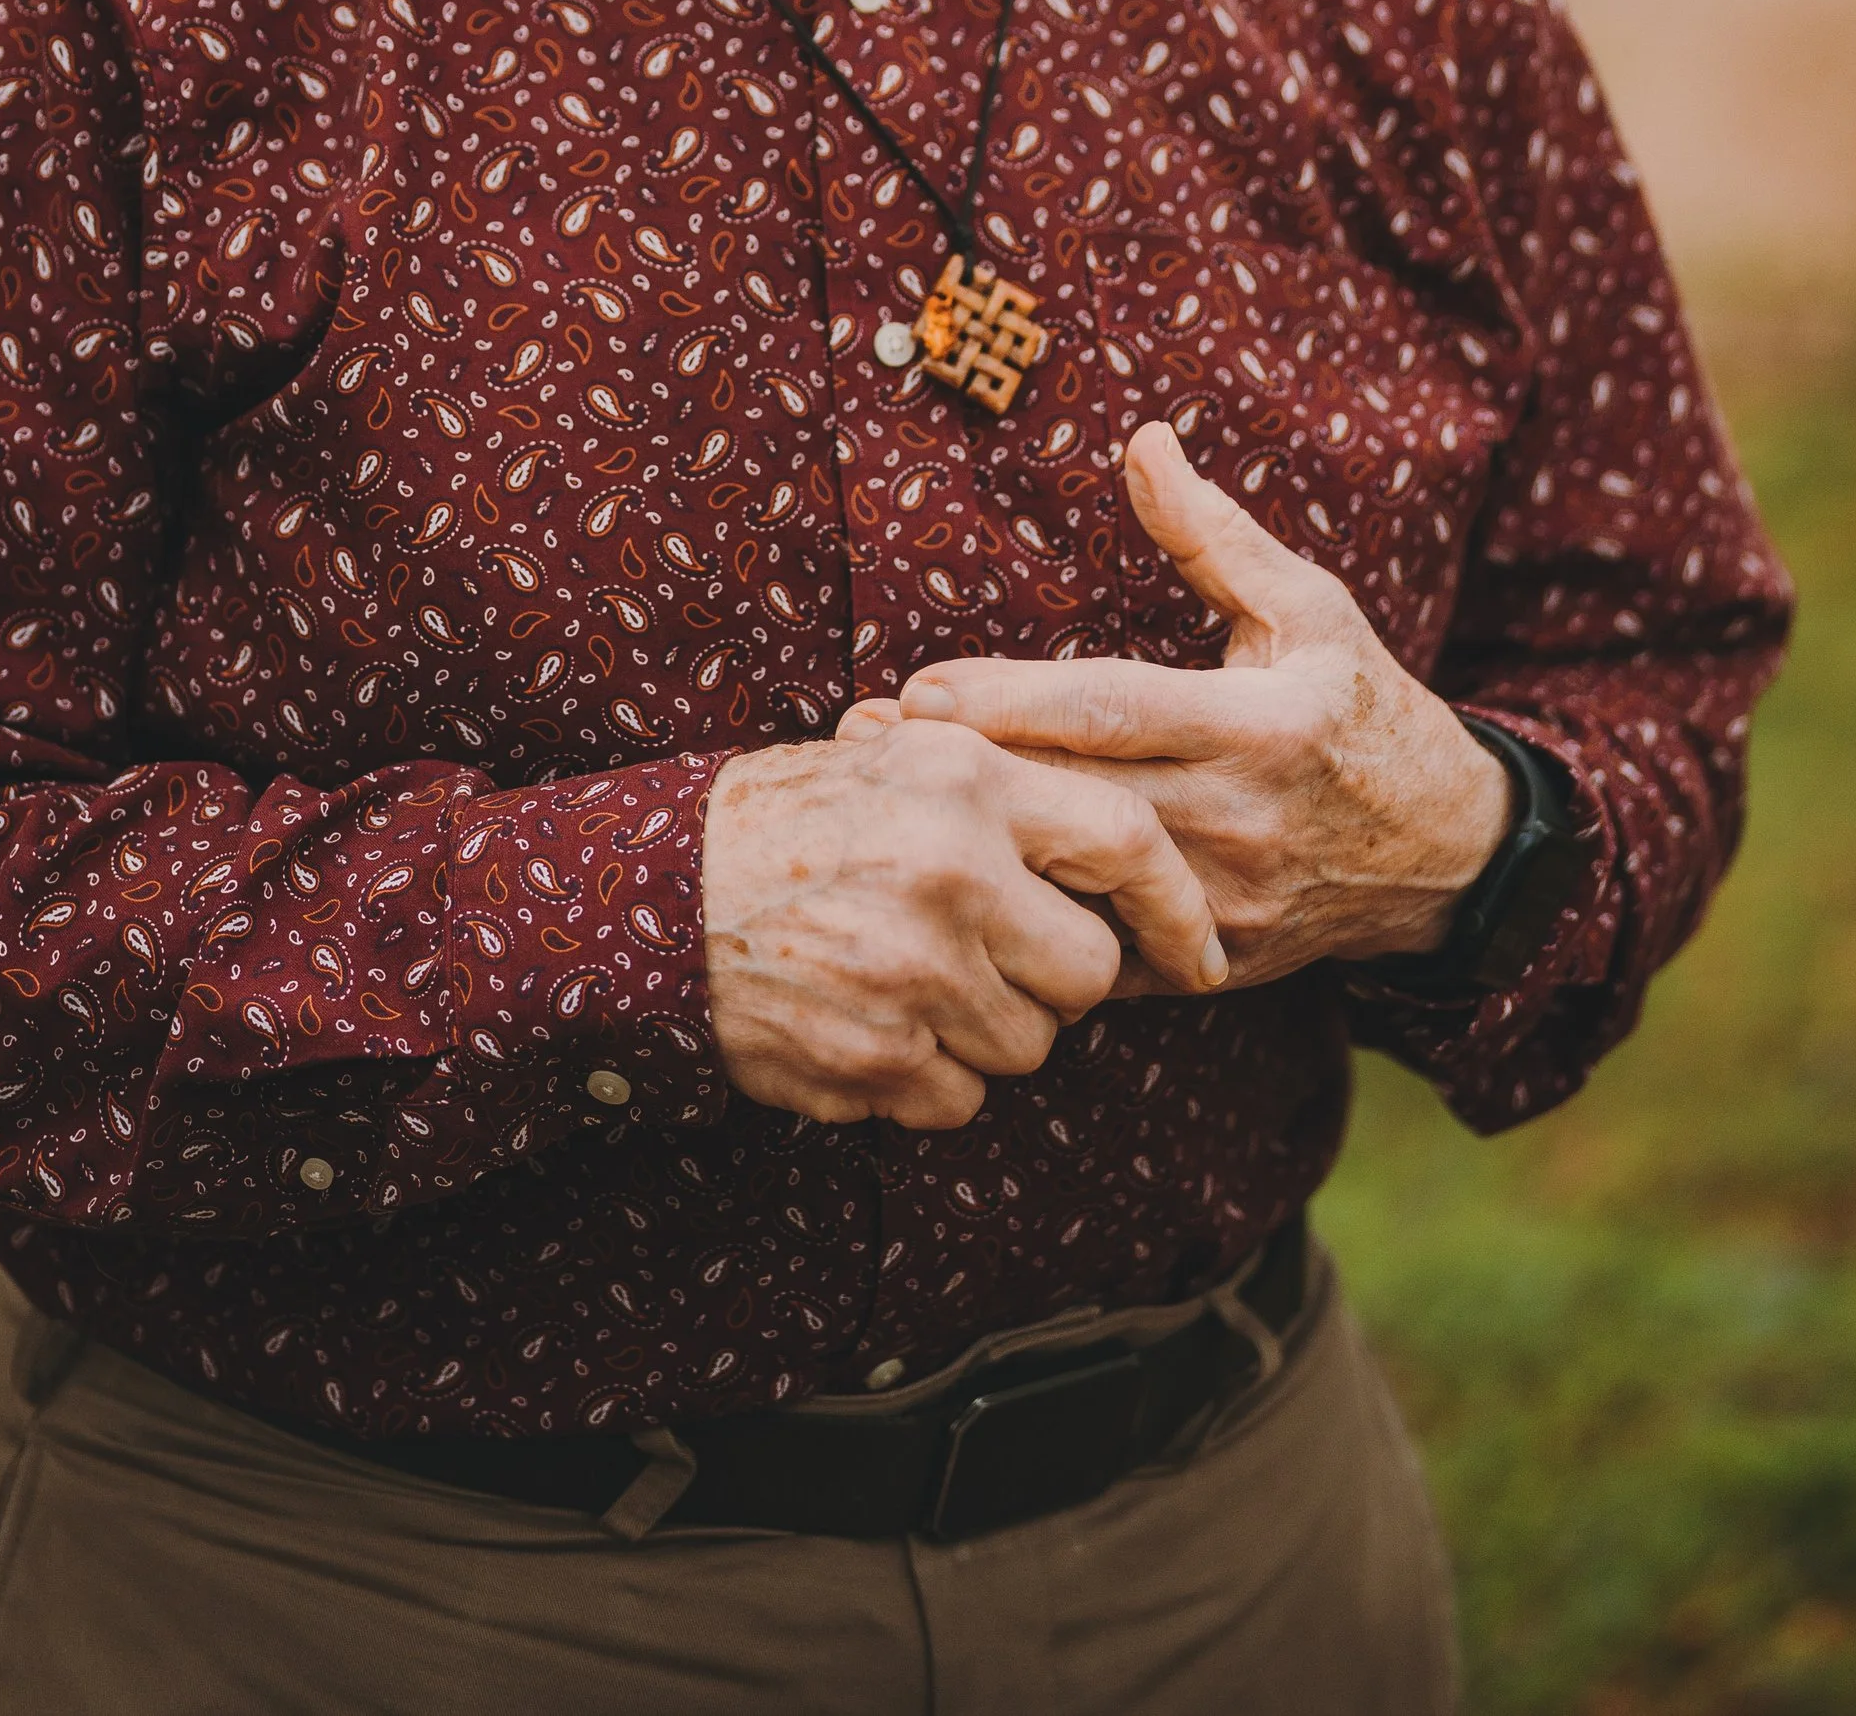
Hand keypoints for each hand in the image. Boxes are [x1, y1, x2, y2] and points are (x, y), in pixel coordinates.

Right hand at [701, 712, 1225, 1130]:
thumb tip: (1138, 843)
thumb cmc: (790, 820)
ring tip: (913, 977)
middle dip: (1056, 978)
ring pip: (1032, 1044)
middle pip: (1091, 970)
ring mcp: (915, 971)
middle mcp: (953, 869)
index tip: (1204, 950)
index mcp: (966, 776)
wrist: (651, 899)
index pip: (1128, 836)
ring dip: (990, 1029)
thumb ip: (1010, 786)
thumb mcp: (898, 757)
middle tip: (991, 952)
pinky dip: (930, 1077)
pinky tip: (874, 1023)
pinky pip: (963, 1098)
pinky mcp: (879, 1058)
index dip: (1179, 903)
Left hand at [893, 423, 1513, 990]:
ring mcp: (1220, 905)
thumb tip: (1142, 437)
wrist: (1446, 854)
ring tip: (879, 807)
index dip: (1012, 701)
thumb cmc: (1361, 704)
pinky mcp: (1206, 963)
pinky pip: (1100, 947)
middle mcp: (1239, 820)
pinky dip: (1027, 917)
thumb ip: (1212, 534)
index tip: (920, 689)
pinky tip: (953, 885)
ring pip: (1078, 878)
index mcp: (1262, 726)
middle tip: (855, 741)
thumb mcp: (1307, 606)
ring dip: (979, 843)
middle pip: (1075, 795)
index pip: (1115, 711)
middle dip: (965, 769)